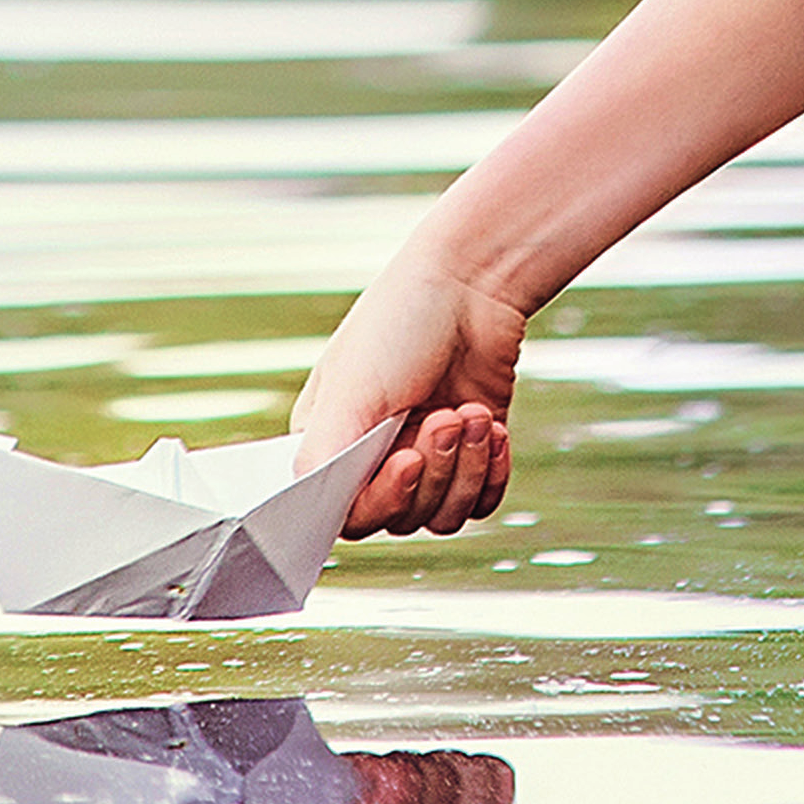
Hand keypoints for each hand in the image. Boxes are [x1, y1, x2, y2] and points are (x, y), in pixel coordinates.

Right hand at [292, 259, 525, 536]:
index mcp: (332, 441)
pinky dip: (492, 473)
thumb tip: (310, 506)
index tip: (408, 460)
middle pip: (402, 517)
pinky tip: (493, 429)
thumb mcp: (350, 388)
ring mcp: (425, 458)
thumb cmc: (399, 322)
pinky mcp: (470, 456)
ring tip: (472, 415)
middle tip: (446, 417)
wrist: (473, 286)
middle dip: (435, 470)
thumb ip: (323, 454)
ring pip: (443, 515)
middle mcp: (375, 456)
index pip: (346, 513)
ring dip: (467, 468)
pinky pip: (482, 503)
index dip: (383, 498)